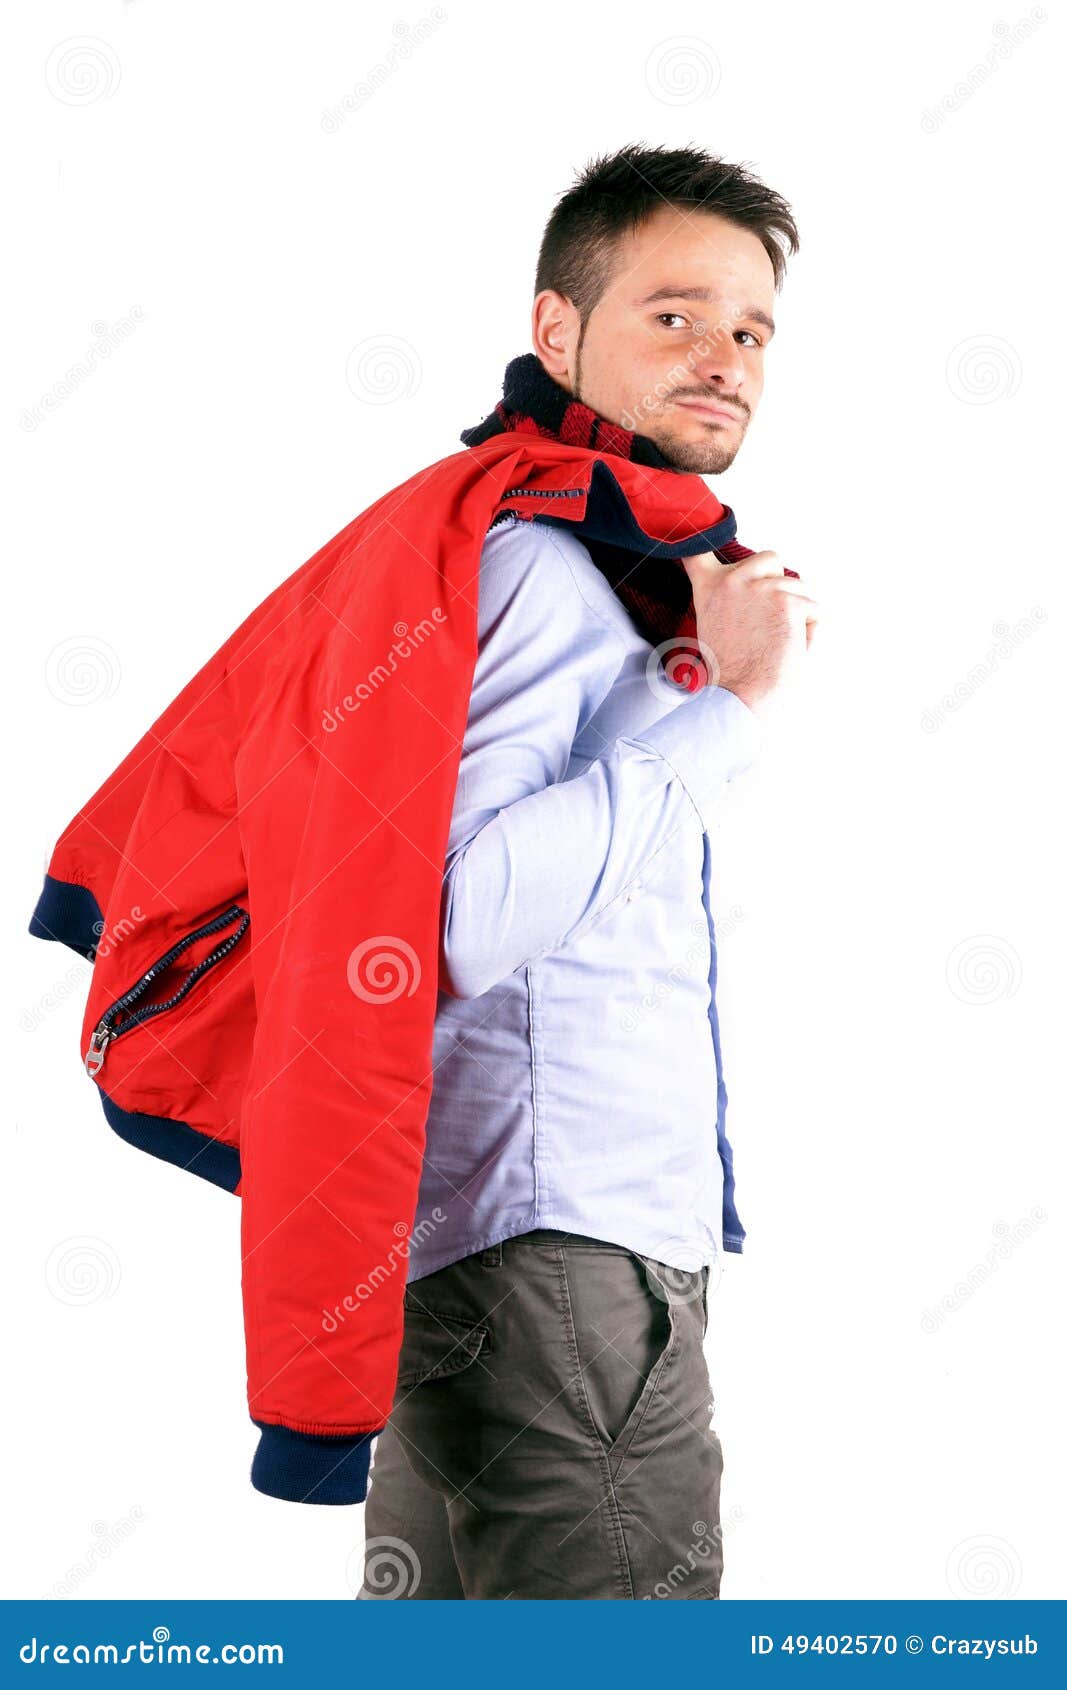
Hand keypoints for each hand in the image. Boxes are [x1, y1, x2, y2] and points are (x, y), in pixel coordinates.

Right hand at [679, 549, 818, 717]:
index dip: (701, 536)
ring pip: (800, 589)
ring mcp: (763, 587)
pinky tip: (791, 649)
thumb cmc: (731, 669)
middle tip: (769, 618)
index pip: (699, 551)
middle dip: (779, 582)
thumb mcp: (712, 623)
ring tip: (778, 643)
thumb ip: (728, 598)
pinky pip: (814, 611)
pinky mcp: (789, 602)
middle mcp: (734, 579)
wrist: (741, 693)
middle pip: (771, 558)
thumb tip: (759, 585)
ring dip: (797, 615)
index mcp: (710, 586)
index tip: (698, 526)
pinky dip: (810, 633)